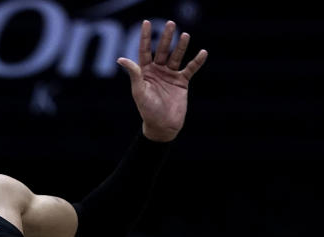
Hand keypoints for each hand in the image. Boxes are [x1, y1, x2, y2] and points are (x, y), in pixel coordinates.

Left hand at [118, 20, 207, 141]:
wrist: (162, 126)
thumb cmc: (147, 110)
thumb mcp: (139, 91)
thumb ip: (134, 74)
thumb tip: (121, 59)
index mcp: (145, 72)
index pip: (145, 50)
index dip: (146, 37)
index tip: (147, 22)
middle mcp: (158, 71)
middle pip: (162, 50)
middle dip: (166, 37)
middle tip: (170, 23)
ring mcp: (170, 75)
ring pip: (176, 57)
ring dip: (181, 46)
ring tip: (184, 35)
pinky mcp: (182, 82)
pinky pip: (190, 69)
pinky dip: (197, 61)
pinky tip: (202, 52)